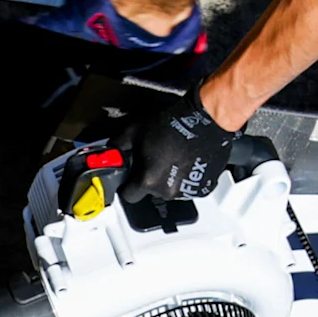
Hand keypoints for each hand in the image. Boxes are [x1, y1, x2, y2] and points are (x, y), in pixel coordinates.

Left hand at [112, 89, 244, 205]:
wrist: (207, 120)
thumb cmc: (174, 125)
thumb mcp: (136, 131)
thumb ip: (118, 145)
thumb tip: (110, 151)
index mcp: (147, 181)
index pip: (128, 196)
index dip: (127, 185)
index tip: (130, 178)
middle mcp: (166, 191)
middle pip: (151, 192)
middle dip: (150, 178)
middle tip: (156, 159)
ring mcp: (186, 191)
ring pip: (170, 190)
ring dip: (169, 178)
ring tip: (173, 158)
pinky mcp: (203, 187)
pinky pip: (189, 187)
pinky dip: (187, 178)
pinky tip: (187, 161)